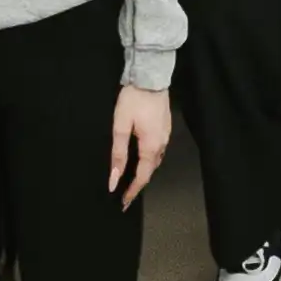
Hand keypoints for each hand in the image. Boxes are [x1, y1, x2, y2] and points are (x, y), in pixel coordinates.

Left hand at [107, 84, 171, 200]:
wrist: (150, 77)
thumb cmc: (133, 100)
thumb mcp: (120, 127)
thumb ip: (118, 155)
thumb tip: (114, 179)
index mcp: (151, 147)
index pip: (142, 177)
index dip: (132, 191)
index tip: (123, 202)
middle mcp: (162, 144)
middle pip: (150, 171)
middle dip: (138, 184)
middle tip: (125, 194)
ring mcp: (166, 135)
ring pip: (155, 161)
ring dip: (144, 172)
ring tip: (131, 179)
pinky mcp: (165, 128)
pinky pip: (158, 150)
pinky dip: (148, 160)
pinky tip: (140, 158)